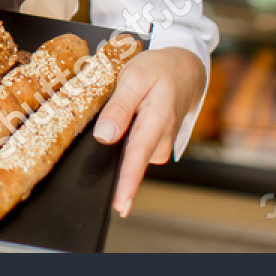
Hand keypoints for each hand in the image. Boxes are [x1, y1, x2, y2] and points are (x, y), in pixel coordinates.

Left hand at [91, 46, 206, 217]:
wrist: (184, 69)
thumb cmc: (159, 70)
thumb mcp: (134, 77)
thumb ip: (119, 107)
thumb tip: (104, 137)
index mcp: (157, 120)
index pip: (138, 156)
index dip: (127, 183)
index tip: (120, 205)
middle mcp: (161, 139)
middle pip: (132, 162)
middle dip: (113, 168)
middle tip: (91, 166)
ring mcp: (160, 144)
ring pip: (131, 156)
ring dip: (116, 149)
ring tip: (111, 123)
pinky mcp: (155, 144)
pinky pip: (134, 150)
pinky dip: (123, 143)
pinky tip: (119, 129)